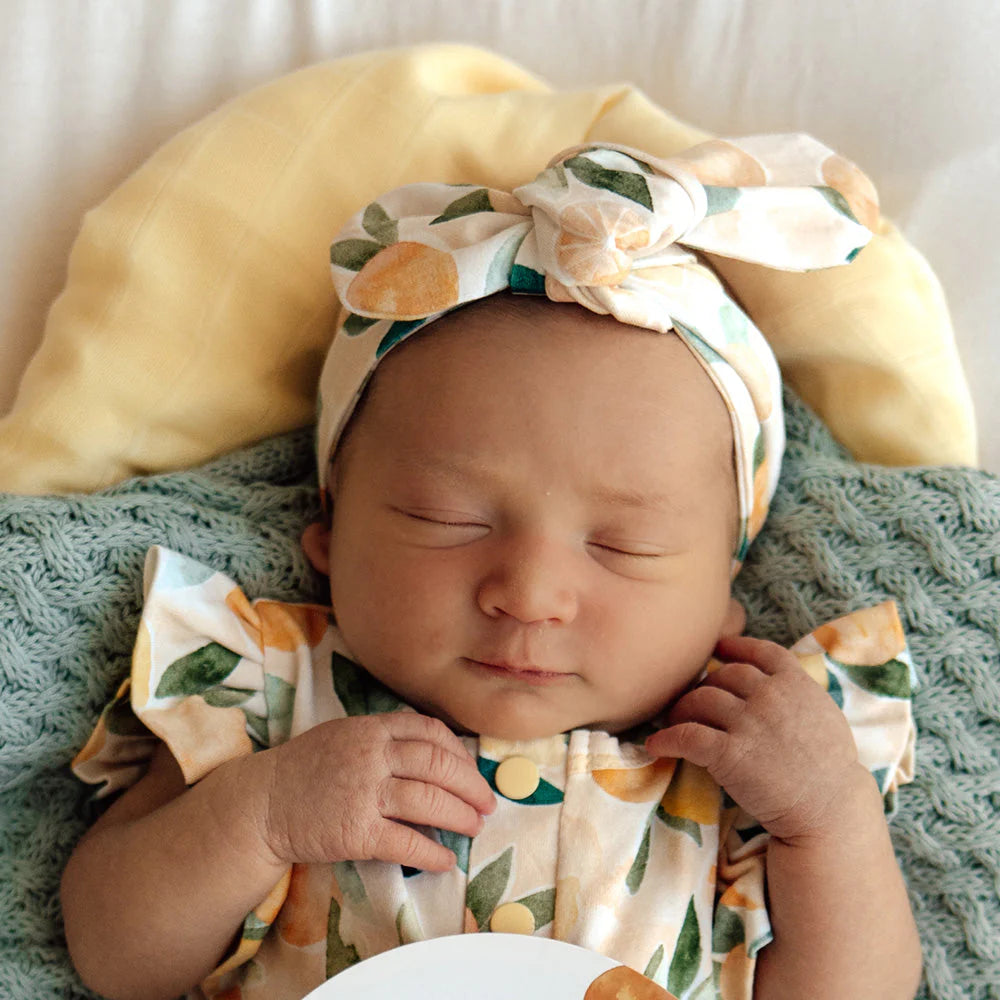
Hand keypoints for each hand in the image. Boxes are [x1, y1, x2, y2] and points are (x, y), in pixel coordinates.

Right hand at [257, 713, 495, 870]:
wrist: (262, 804)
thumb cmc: (306, 770)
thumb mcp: (345, 736)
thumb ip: (386, 738)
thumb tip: (438, 752)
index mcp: (371, 729)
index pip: (430, 732)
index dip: (459, 753)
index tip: (471, 771)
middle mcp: (370, 756)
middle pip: (437, 765)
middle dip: (470, 786)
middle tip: (487, 804)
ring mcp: (363, 793)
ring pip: (428, 802)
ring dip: (459, 817)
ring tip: (475, 828)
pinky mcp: (354, 832)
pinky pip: (405, 842)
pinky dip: (431, 853)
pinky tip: (444, 860)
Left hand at [645, 635, 864, 842]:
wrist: (831, 810)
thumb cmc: (830, 768)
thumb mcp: (823, 714)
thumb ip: (796, 692)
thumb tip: (770, 681)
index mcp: (795, 683)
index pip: (758, 652)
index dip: (734, 647)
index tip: (717, 650)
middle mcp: (769, 695)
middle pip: (722, 676)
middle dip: (704, 687)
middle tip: (692, 702)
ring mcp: (748, 722)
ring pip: (699, 700)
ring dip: (680, 710)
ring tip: (672, 721)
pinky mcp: (729, 753)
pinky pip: (685, 736)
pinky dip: (665, 739)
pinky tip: (655, 745)